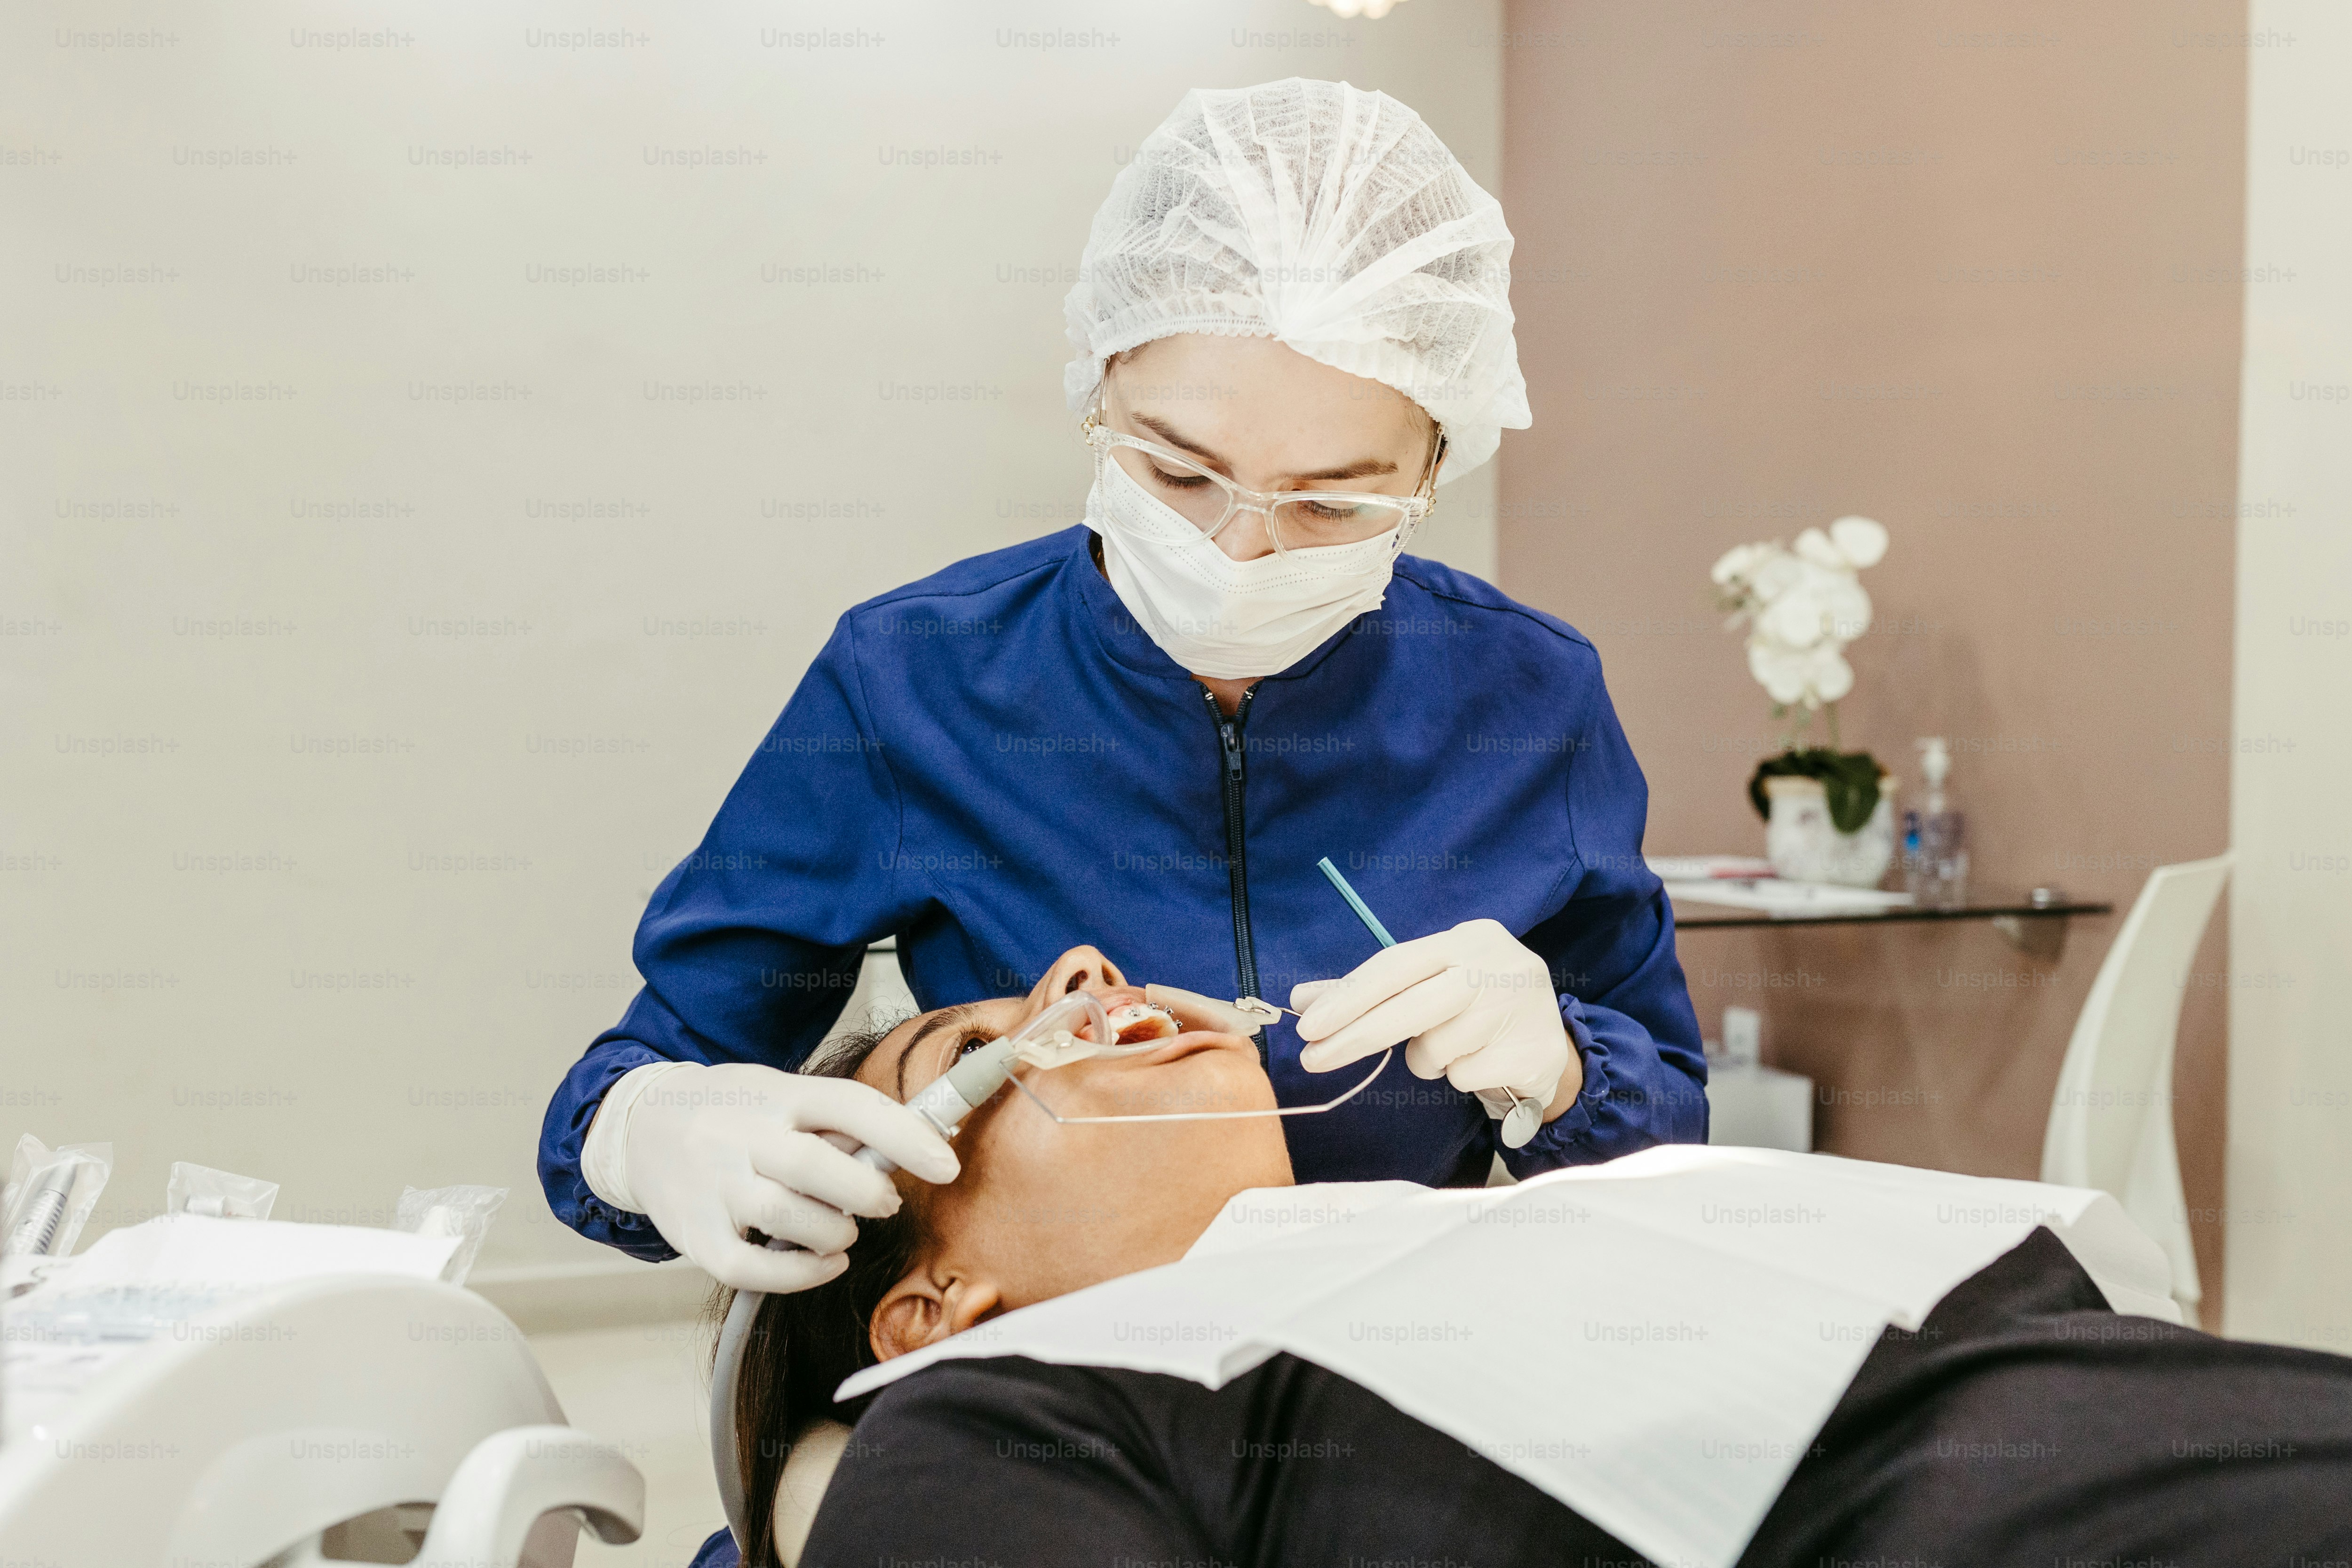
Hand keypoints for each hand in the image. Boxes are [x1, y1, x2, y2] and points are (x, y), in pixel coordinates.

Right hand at [623, 1062, 959, 1292]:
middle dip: (868, 1193)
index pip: (850, 1106)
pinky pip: (753, 1268)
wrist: (639, 1128)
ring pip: (787, 1218)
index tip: (946, 1164)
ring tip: (844, 1229)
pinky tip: (824, 1260)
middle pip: (817, 1167)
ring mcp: (712, 1186)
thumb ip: (838, 1120)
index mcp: (776, 1093)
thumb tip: (917, 1143)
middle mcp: (740, 1134)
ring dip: (835, 1232)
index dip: (906, 1136)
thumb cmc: (734, 1113)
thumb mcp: (782, 1093)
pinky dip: (800, 1274)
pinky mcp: (695, 1235)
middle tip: (886, 1202)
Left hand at [1291, 919, 1578, 1111]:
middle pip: (1409, 1006)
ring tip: (1449, 1048)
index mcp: (1468, 938)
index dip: (1347, 997)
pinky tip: (1478, 1062)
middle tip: (1312, 1060)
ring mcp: (1520, 1007)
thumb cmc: (1474, 1006)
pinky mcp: (1534, 1051)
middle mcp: (1496, 964)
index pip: (1395, 964)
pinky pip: (1463, 1075)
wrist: (1550, 1041)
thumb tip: (1303, 999)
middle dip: (1355, 1037)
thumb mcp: (1427, 985)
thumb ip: (1368, 991)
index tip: (1308, 1025)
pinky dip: (1459, 1075)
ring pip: (1434, 1048)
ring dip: (1426, 1059)